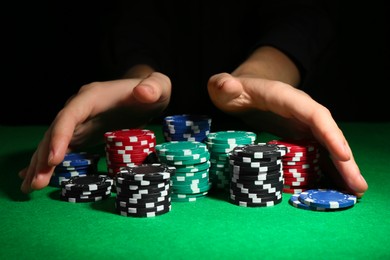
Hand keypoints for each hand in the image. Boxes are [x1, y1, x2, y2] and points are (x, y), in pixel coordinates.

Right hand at [19, 72, 170, 192]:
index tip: (54, 159)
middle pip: (55, 132)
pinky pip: (62, 147)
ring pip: (54, 142)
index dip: (59, 136)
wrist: (146, 91)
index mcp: (93, 97)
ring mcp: (80, 121)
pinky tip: (36, 175)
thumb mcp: (159, 86)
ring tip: (30, 187)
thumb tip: (142, 92)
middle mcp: (80, 108)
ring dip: (42, 164)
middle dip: (44, 158)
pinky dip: (49, 161)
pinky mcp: (84, 132)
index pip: (70, 116)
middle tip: (35, 184)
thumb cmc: (152, 89)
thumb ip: (153, 88)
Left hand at [208, 72, 367, 196]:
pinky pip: (317, 151)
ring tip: (355, 192)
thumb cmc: (233, 90)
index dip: (330, 134)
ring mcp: (301, 123)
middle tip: (358, 186)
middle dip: (344, 159)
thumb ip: (222, 85)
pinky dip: (327, 168)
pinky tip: (334, 186)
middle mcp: (301, 111)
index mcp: (286, 98)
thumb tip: (226, 86)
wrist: (242, 89)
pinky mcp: (298, 135)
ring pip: (327, 145)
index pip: (314, 114)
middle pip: (328, 134)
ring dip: (341, 168)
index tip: (344, 154)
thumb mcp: (223, 86)